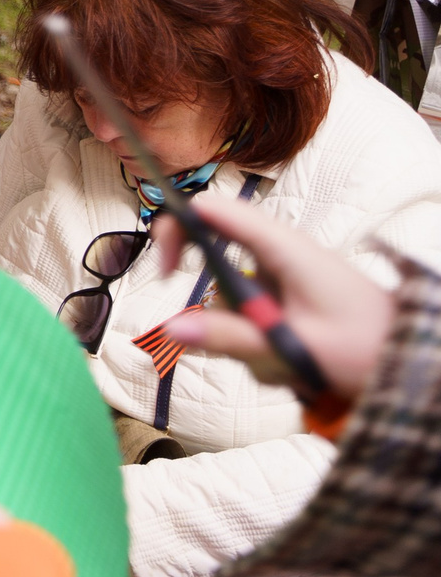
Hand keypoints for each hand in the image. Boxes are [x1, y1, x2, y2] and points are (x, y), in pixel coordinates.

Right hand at [157, 192, 393, 402]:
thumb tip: (171, 328)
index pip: (212, 211)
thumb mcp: (295, 347)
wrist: (411, 362)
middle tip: (235, 344)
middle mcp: (279, 256)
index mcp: (283, 248)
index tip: (166, 273)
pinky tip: (291, 364)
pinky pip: (252, 319)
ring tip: (286, 364)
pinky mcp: (288, 301)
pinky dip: (260, 346)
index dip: (177, 230)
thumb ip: (231, 338)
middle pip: (215, 267)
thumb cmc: (368, 348)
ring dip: (245, 339)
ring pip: (233, 302)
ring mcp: (284, 280)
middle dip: (219, 312)